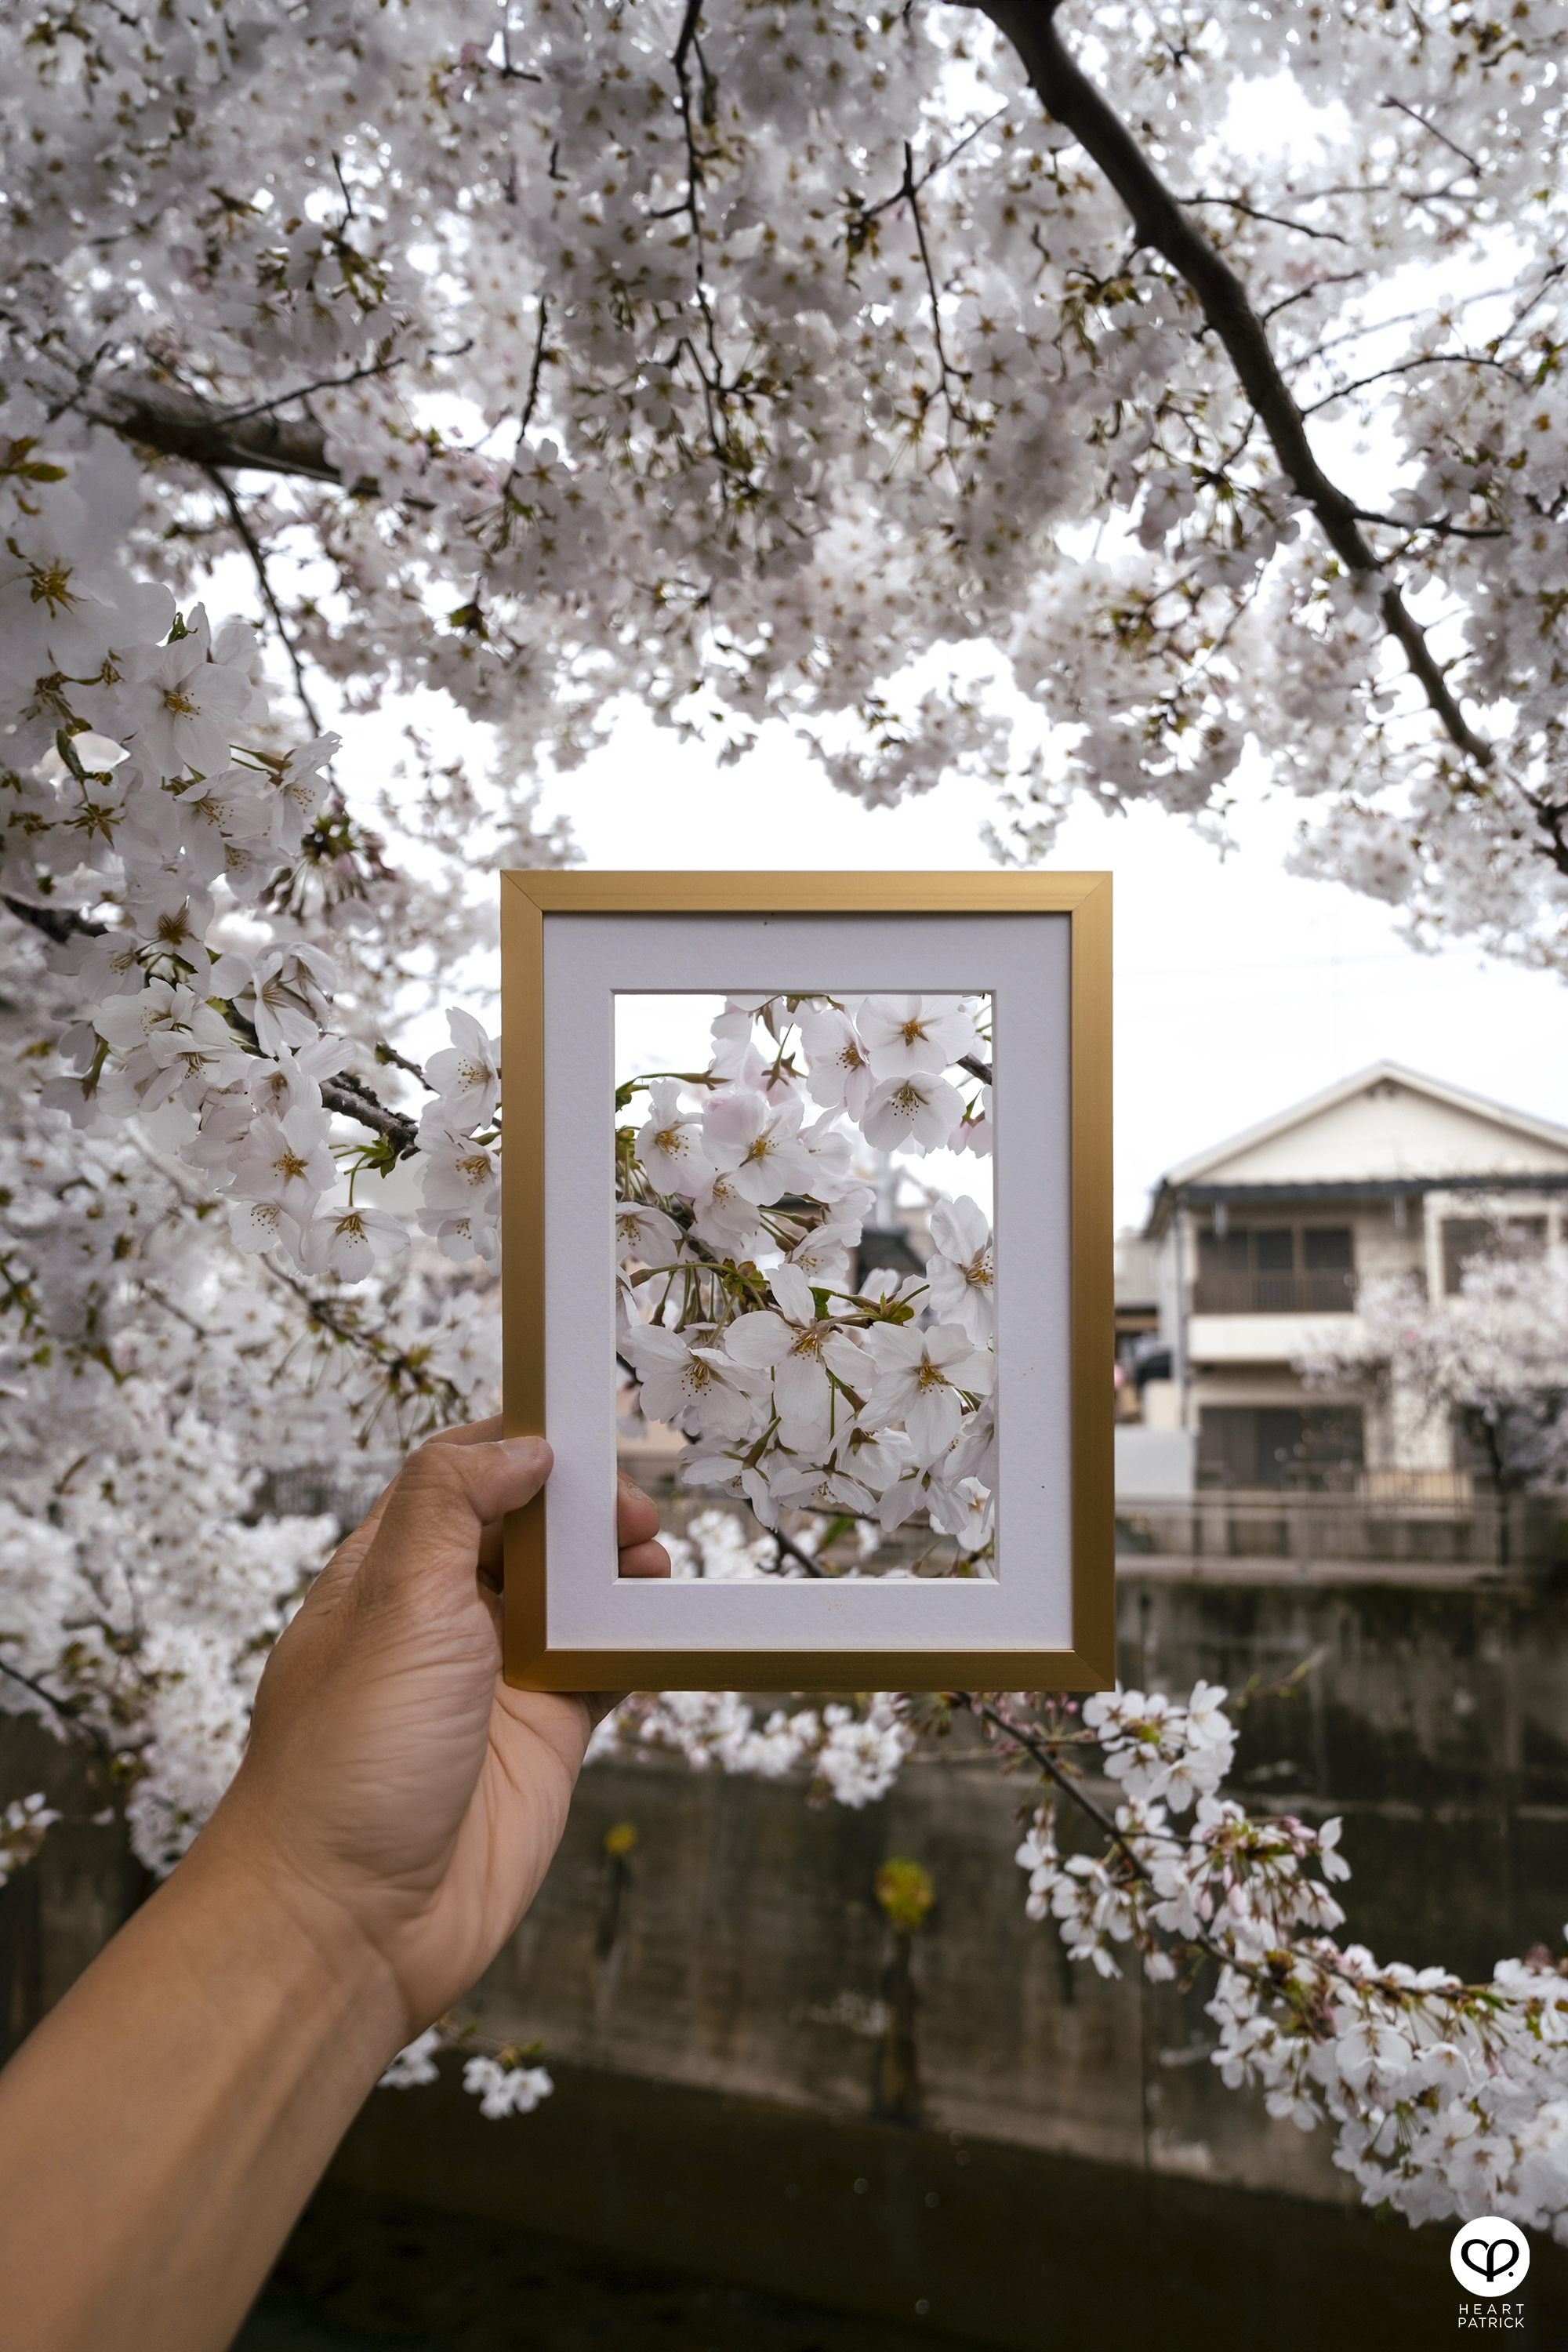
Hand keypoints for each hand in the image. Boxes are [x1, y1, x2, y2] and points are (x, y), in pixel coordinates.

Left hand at [209, 1417, 667, 2041]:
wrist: (351, 1924)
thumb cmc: (346, 1763)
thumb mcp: (394, 1600)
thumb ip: (452, 1503)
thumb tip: (520, 1448)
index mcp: (389, 1570)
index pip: (458, 1476)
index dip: (519, 1443)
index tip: (583, 1423)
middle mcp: (442, 1618)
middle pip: (530, 1530)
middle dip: (586, 1505)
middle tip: (633, 1508)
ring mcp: (497, 1680)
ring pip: (576, 1597)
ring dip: (620, 1569)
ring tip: (653, 1561)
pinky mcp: (545, 1739)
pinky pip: (607, 1671)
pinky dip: (641, 1643)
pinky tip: (663, 1625)